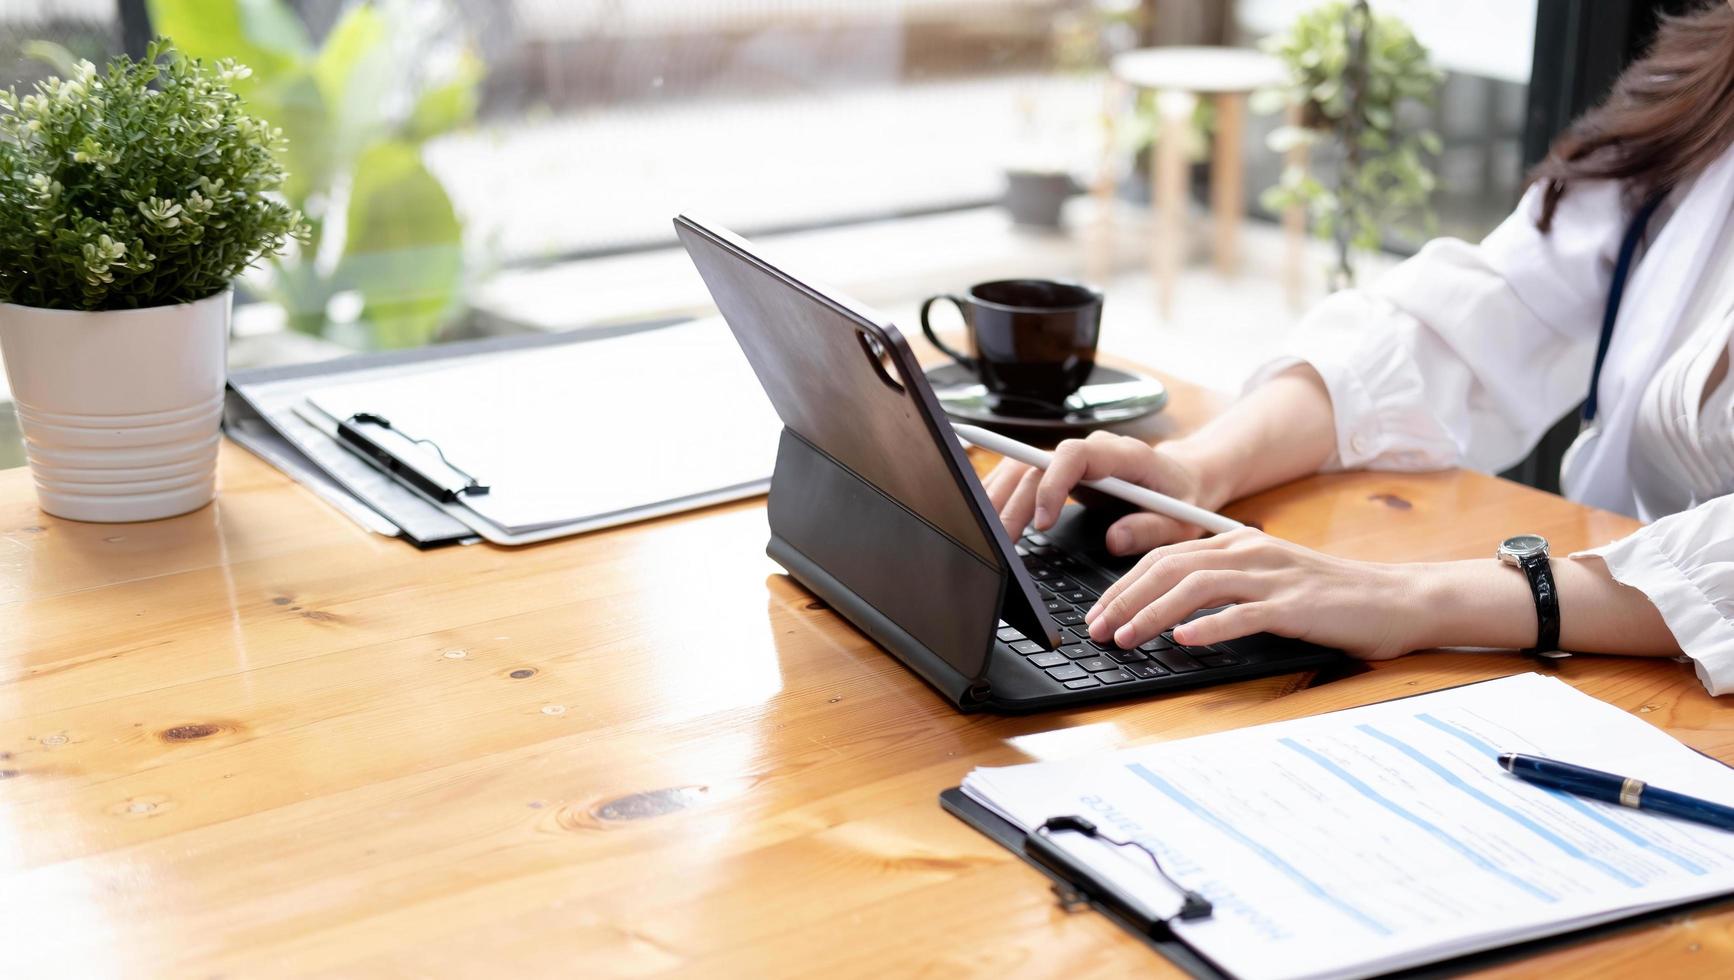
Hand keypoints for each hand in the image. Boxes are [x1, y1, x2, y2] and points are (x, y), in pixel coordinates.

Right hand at [980, 431, 1217, 555]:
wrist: (1184, 478)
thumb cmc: (1183, 499)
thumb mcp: (1181, 522)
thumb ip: (1151, 529)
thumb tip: (1115, 540)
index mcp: (1122, 454)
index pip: (1074, 455)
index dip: (1052, 484)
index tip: (1042, 522)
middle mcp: (1092, 449)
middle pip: (1036, 463)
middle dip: (1013, 501)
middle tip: (999, 541)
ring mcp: (1074, 459)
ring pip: (1022, 466)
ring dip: (999, 497)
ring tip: (986, 534)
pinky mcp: (1062, 471)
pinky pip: (1024, 474)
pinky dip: (1003, 494)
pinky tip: (988, 517)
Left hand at [1082, 529, 1424, 658]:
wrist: (1395, 599)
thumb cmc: (1328, 598)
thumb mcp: (1267, 580)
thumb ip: (1223, 586)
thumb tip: (1170, 612)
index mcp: (1237, 545)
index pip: (1164, 558)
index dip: (1123, 584)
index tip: (1098, 613)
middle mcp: (1249, 553)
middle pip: (1169, 567)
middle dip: (1124, 599)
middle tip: (1096, 630)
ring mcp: (1272, 577)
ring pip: (1196, 586)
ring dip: (1152, 613)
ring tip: (1125, 637)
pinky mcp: (1295, 606)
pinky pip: (1244, 614)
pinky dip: (1210, 626)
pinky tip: (1184, 641)